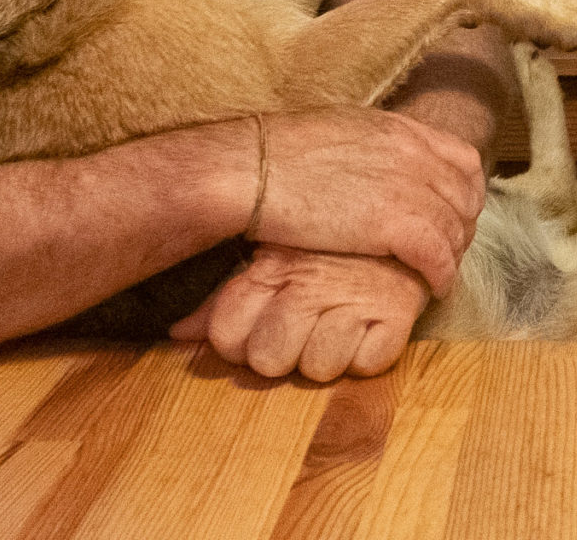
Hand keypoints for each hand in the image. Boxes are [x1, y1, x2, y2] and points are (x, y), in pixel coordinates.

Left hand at [171, 244, 428, 379]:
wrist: (400, 208)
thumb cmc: (327, 246)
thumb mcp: (271, 259)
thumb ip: (222, 302)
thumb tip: (177, 334)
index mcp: (271, 268)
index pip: (226, 338)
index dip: (238, 344)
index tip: (261, 325)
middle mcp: (309, 283)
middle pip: (268, 361)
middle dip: (284, 354)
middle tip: (306, 326)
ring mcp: (354, 297)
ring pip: (319, 368)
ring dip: (330, 355)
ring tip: (341, 322)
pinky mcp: (399, 311)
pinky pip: (369, 364)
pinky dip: (370, 352)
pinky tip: (370, 325)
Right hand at [242, 108, 484, 293]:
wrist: (252, 170)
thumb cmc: (279, 154)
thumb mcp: (341, 131)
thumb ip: (374, 145)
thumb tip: (378, 160)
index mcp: (400, 129)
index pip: (462, 160)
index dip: (464, 192)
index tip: (453, 214)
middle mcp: (412, 154)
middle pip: (465, 196)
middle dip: (462, 226)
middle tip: (449, 251)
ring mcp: (407, 188)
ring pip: (455, 228)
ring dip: (453, 254)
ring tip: (440, 273)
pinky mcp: (394, 224)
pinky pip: (438, 255)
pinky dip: (442, 274)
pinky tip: (435, 287)